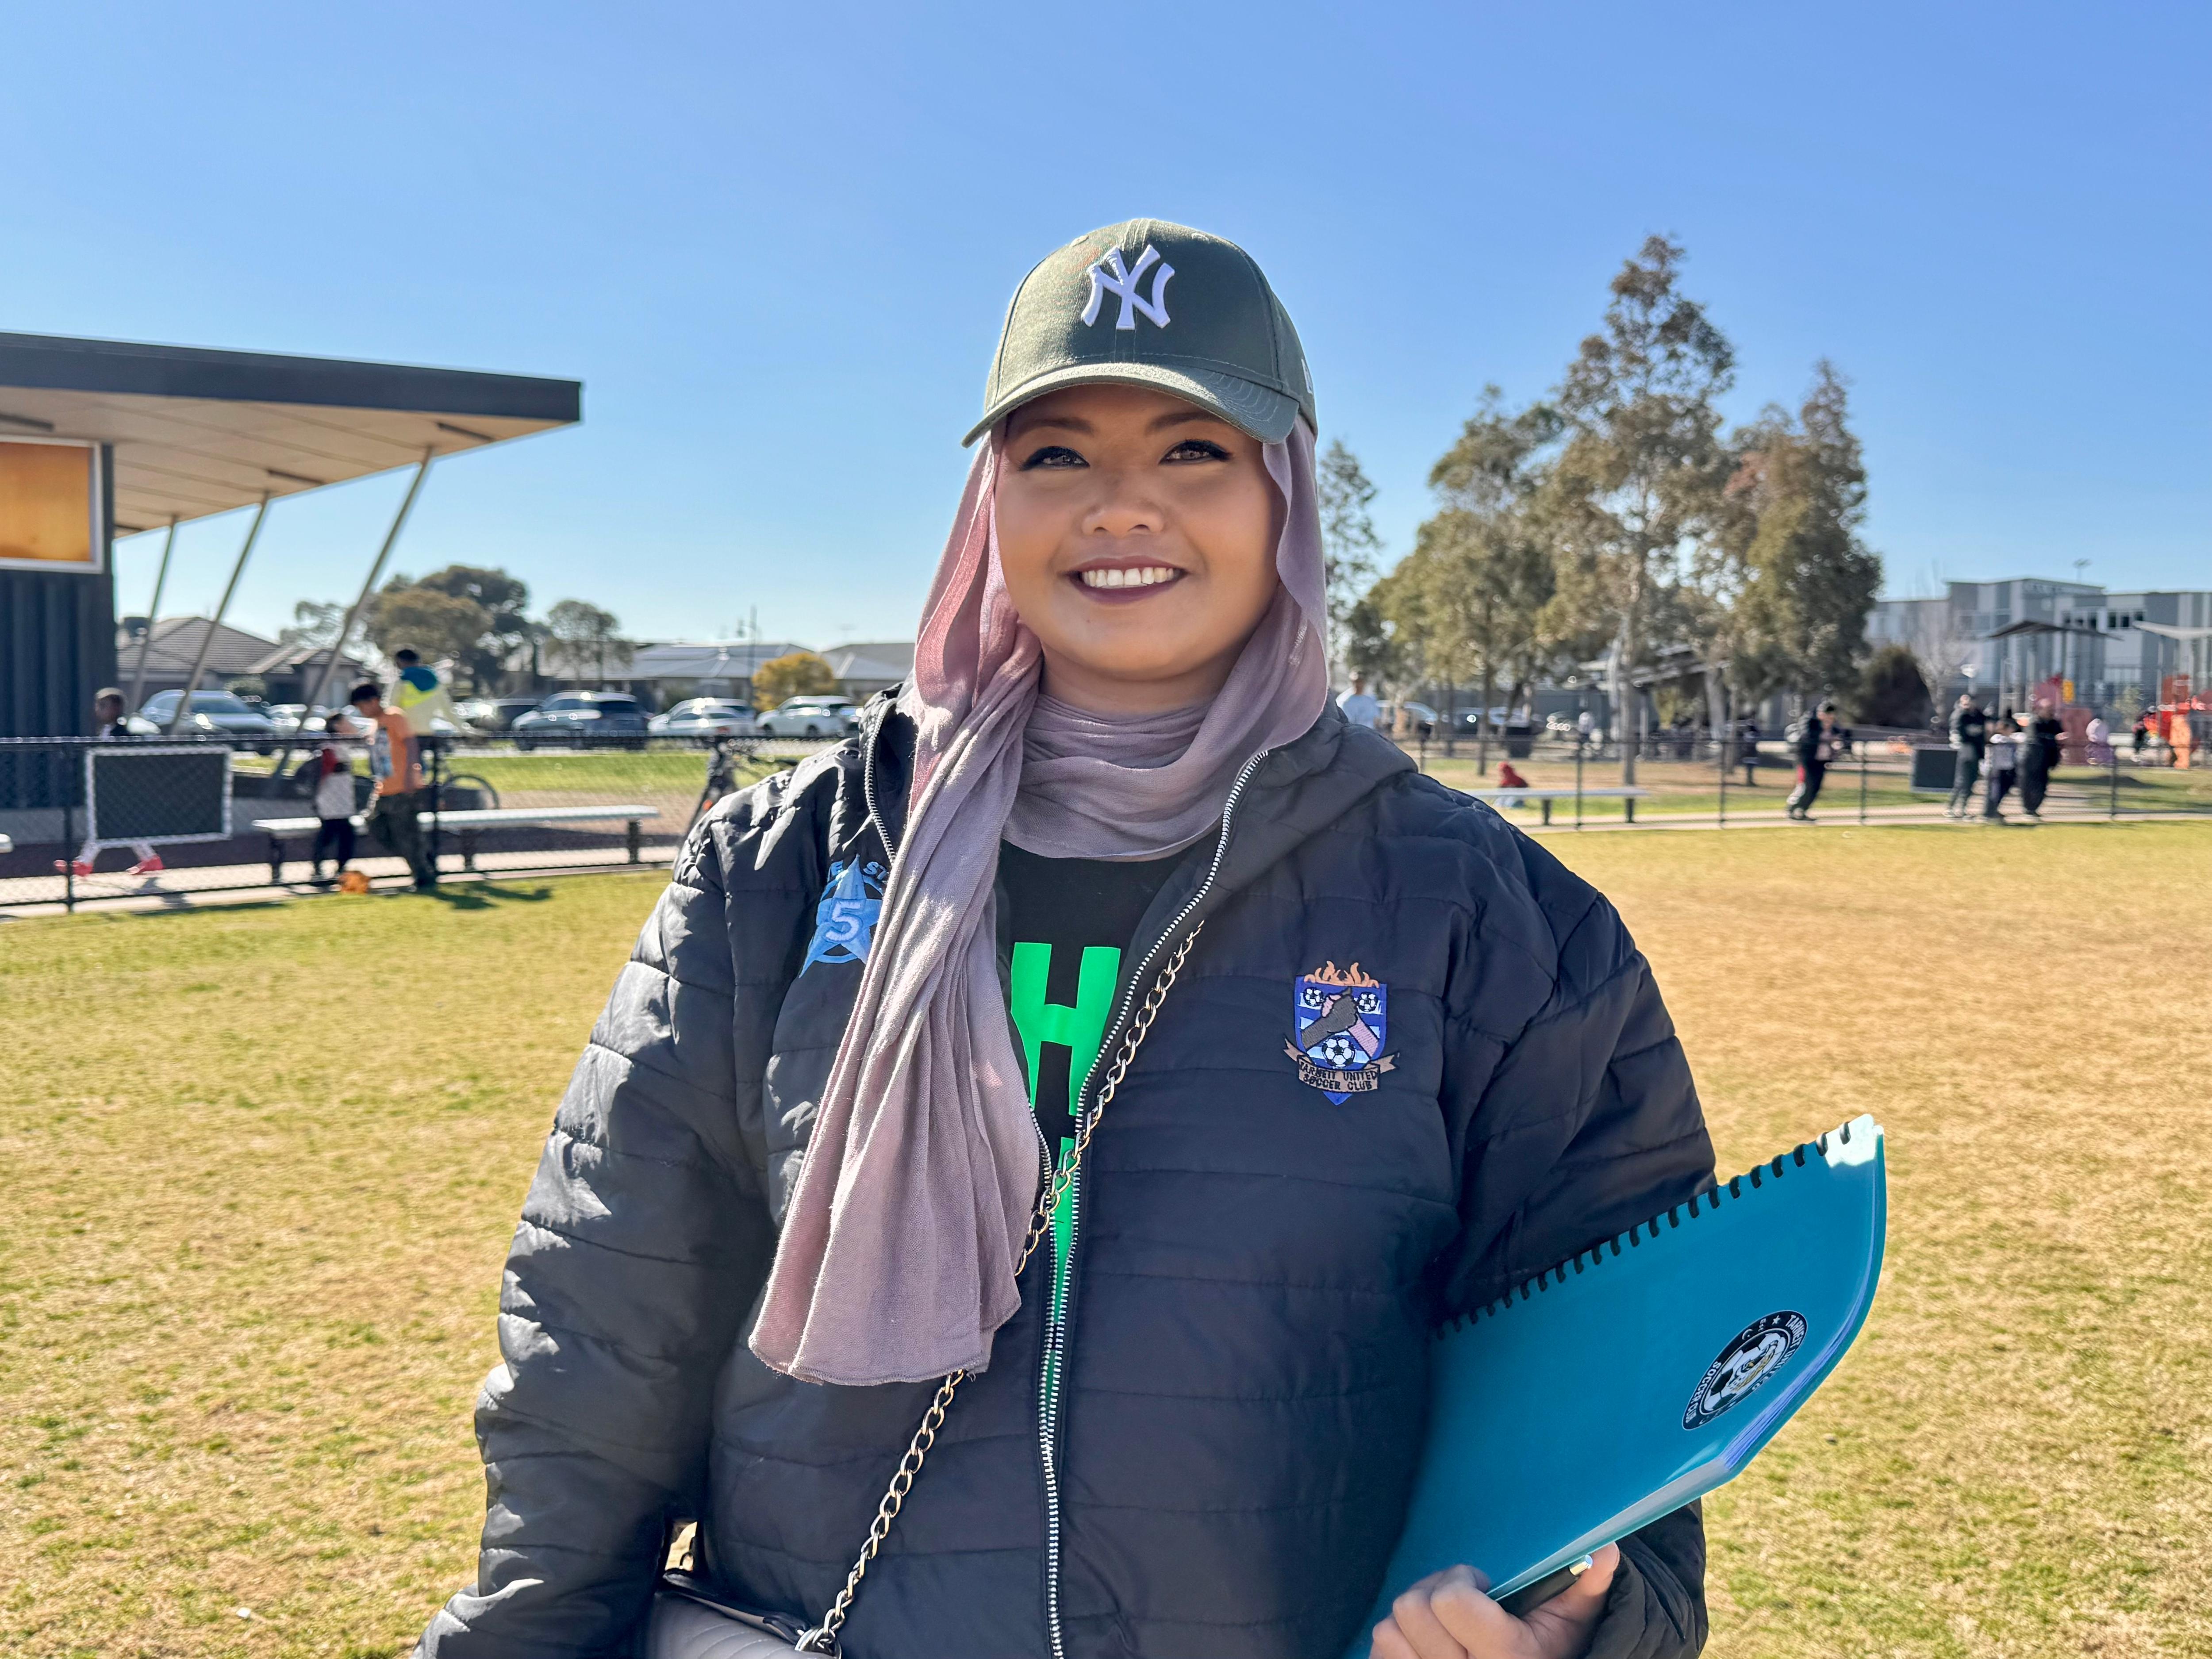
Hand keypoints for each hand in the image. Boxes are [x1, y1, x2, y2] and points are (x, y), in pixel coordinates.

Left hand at [1368, 1544, 1617, 1658]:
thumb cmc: (1553, 1655)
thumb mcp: (1575, 1625)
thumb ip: (1588, 1587)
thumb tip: (1605, 1550)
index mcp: (1505, 1655)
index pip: (1450, 1601)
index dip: (1460, 1580)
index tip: (1481, 1584)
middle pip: (1411, 1609)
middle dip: (1432, 1592)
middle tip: (1458, 1599)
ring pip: (1386, 1633)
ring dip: (1408, 1620)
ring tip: (1440, 1624)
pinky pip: (1377, 1655)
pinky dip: (1394, 1644)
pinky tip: (1424, 1644)